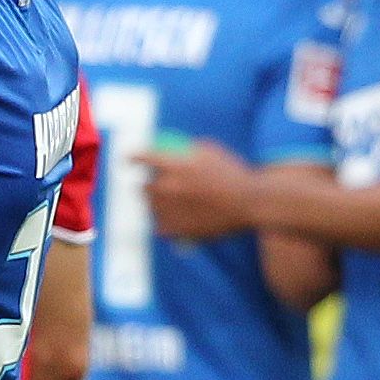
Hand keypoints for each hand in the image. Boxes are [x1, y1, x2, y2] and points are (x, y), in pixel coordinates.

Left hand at [137, 138, 257, 240]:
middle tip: (158, 187)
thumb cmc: (234, 174)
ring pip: (151, 208)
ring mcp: (170, 210)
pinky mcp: (176, 230)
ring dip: (157, 205)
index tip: (128, 161)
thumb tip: (175, 151)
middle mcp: (167, 187)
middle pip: (143, 187)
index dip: (133, 158)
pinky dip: (166, 223)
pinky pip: (160, 227)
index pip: (142, 158)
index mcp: (173, 165)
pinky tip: (175, 221)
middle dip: (148, 186)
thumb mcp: (212, 151)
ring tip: (172, 205)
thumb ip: (189, 150)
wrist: (250, 203)